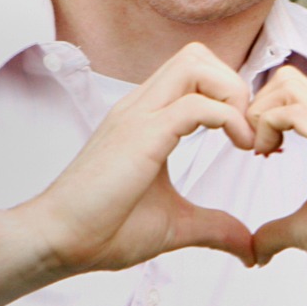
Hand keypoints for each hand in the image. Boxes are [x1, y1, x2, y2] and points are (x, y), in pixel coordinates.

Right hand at [18, 42, 257, 273]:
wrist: (57, 241)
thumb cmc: (103, 229)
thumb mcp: (175, 225)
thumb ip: (214, 228)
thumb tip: (249, 250)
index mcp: (147, 118)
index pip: (193, 72)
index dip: (229, 95)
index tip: (247, 137)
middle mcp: (141, 107)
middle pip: (196, 55)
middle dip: (234, 84)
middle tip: (248, 130)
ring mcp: (138, 116)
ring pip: (195, 64)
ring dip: (231, 93)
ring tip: (243, 135)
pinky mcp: (141, 135)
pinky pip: (196, 104)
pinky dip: (228, 118)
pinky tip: (238, 147)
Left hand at [244, 66, 306, 278]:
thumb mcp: (305, 231)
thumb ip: (277, 234)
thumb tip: (255, 253)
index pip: (292, 91)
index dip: (264, 111)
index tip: (257, 148)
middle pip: (288, 77)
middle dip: (257, 104)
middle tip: (252, 143)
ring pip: (289, 84)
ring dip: (261, 111)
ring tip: (258, 148)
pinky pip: (293, 110)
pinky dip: (267, 125)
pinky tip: (265, 153)